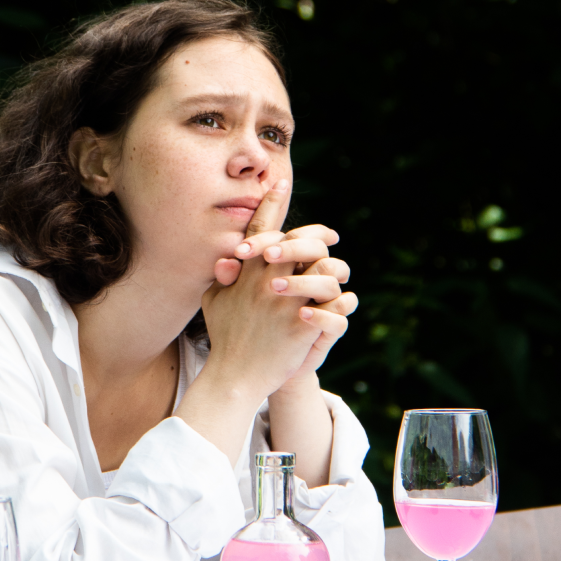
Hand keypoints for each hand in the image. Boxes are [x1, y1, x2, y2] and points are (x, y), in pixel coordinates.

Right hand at [176, 181, 355, 466]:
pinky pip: (334, 307)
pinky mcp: (303, 324)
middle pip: (300, 242)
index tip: (281, 184)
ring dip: (334, 270)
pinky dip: (342, 305)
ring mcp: (286, 301)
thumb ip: (222, 277)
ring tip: (339, 272)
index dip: (271, 205)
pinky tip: (346, 303)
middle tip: (330, 233)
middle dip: (317, 234)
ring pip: (324, 270)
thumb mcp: (214, 301)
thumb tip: (229, 258)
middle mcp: (267, 281)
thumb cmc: (225, 337)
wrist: (235, 377)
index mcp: (247, 273)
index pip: (261, 230)